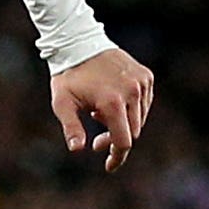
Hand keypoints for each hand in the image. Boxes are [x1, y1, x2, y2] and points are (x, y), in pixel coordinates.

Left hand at [52, 48, 154, 172]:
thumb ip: (71, 128)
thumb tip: (77, 150)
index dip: (117, 157)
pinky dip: (131, 109)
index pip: (123, 141)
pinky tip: (111, 102)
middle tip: (96, 140)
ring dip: (122, 123)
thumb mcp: (62, 103)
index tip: (109, 166)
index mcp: (112, 103)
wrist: (79, 42)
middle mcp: (132, 93)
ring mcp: (141, 83)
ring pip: (139, 119)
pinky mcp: (145, 76)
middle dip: (115, 140)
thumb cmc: (68, 75)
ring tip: (98, 114)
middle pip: (132, 132)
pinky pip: (144, 103)